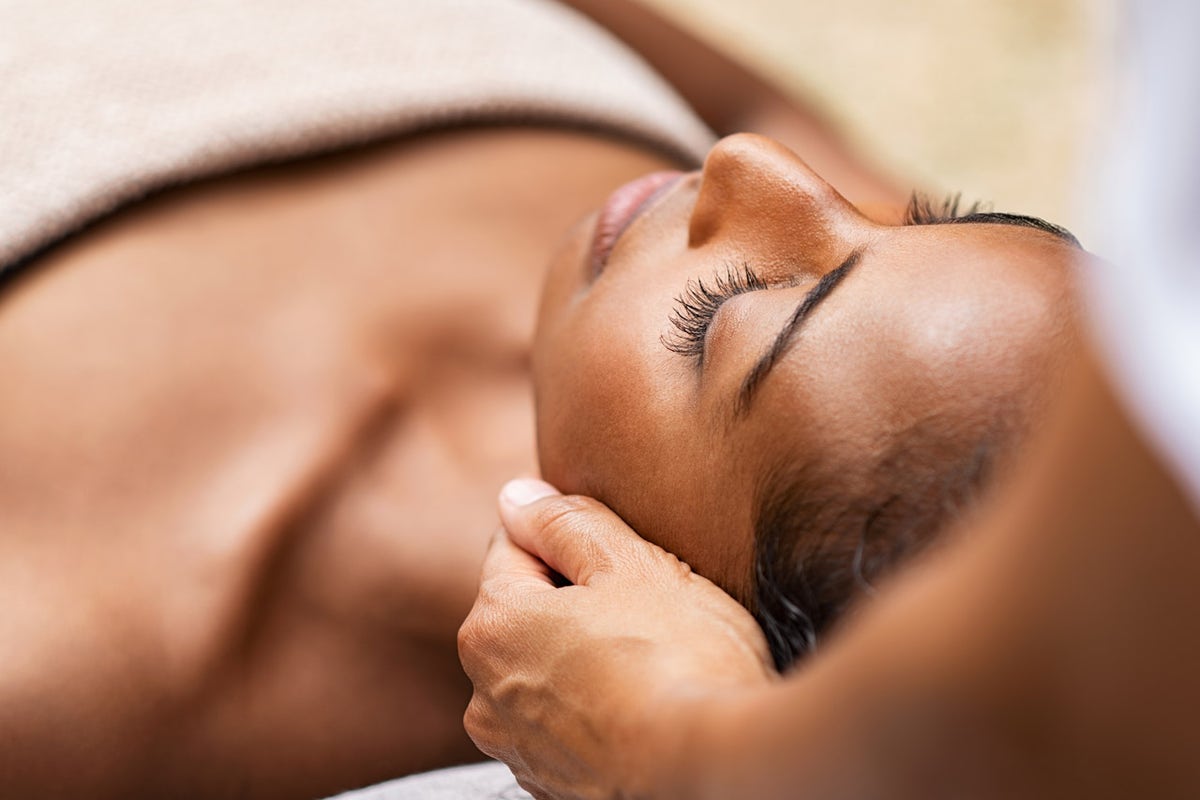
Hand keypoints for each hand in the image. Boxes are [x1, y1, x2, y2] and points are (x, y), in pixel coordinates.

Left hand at [458, 479, 774, 799]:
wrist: (715, 770)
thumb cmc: (677, 659)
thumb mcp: (628, 564)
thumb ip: (565, 522)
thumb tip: (518, 496)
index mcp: (492, 624)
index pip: (516, 546)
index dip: (573, 540)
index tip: (622, 558)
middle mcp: (484, 691)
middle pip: (529, 609)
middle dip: (577, 599)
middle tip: (646, 608)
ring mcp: (517, 746)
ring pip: (549, 667)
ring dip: (586, 654)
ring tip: (652, 661)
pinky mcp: (553, 784)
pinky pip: (568, 719)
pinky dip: (597, 706)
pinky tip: (647, 703)